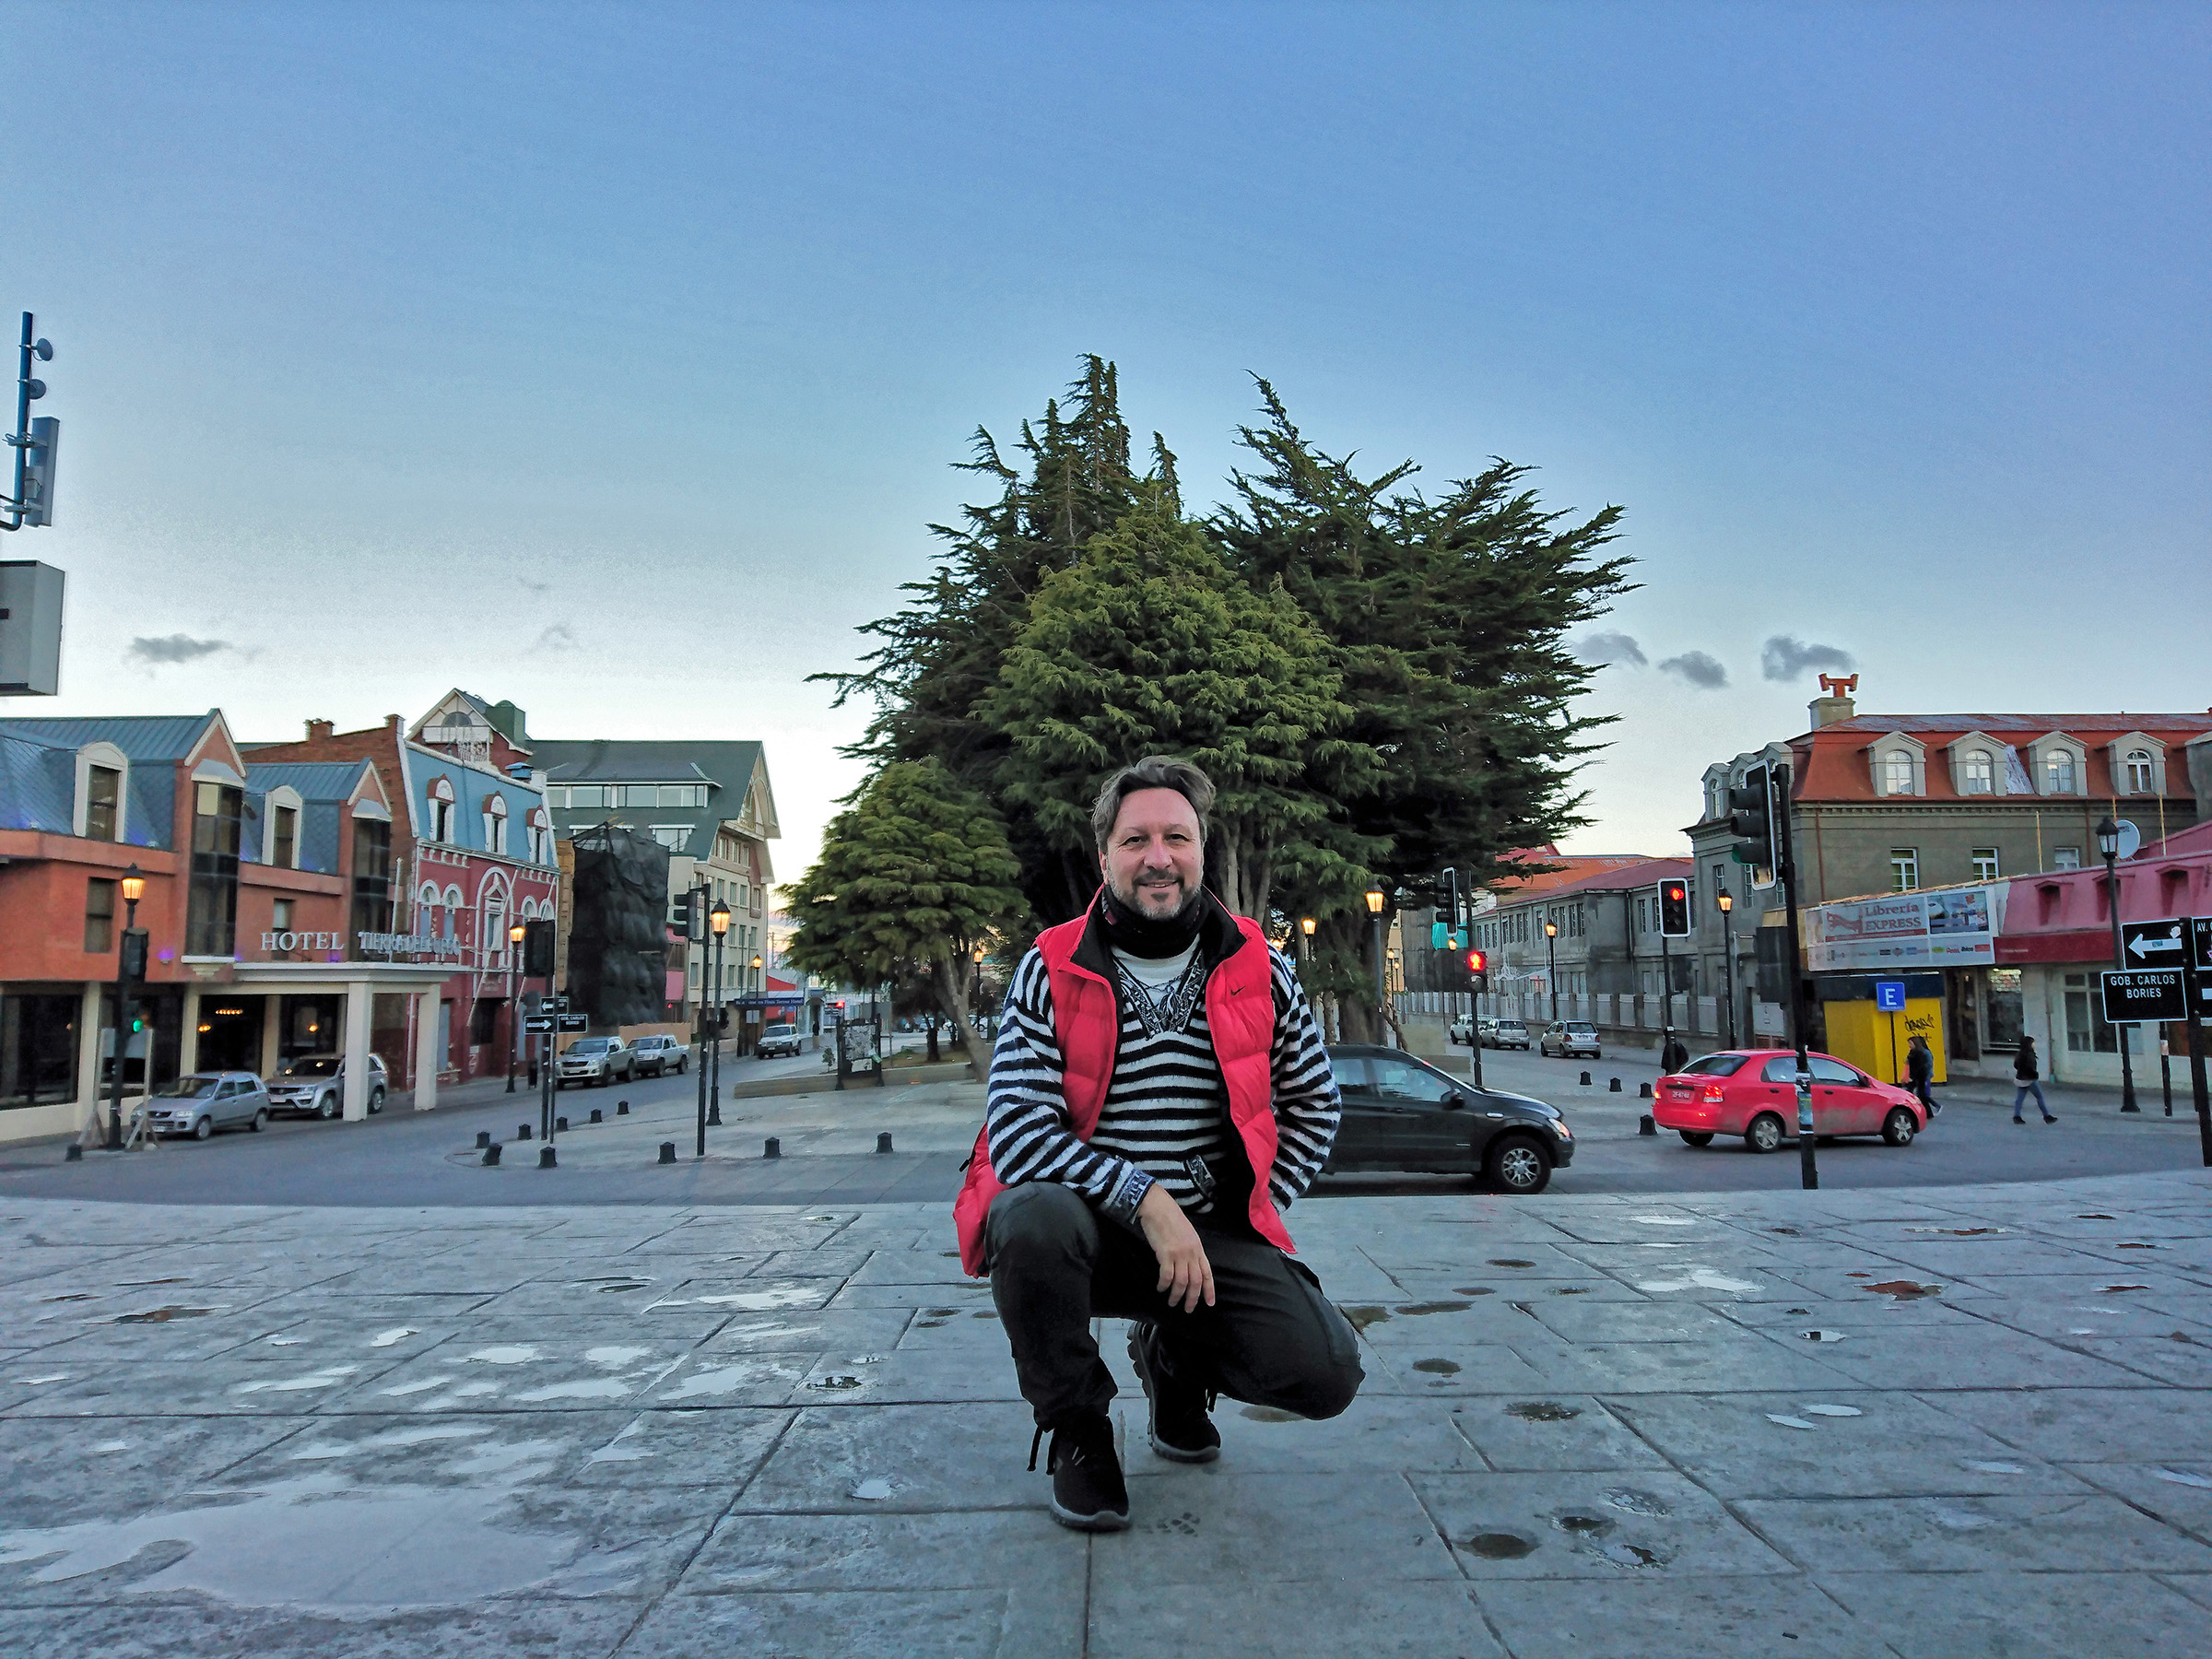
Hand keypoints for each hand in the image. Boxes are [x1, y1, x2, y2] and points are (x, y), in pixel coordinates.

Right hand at [1137, 1184, 1214, 1312]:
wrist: (1158, 1207)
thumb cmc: (1170, 1218)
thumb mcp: (1187, 1234)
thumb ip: (1190, 1250)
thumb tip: (1189, 1265)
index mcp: (1198, 1248)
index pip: (1207, 1273)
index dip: (1209, 1290)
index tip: (1209, 1303)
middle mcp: (1191, 1253)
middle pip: (1196, 1281)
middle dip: (1192, 1298)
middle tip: (1187, 1309)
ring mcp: (1179, 1254)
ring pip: (1182, 1282)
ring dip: (1176, 1295)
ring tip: (1171, 1302)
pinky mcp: (1166, 1254)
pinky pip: (1167, 1276)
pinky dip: (1164, 1285)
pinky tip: (1160, 1288)